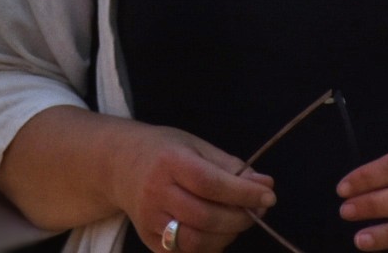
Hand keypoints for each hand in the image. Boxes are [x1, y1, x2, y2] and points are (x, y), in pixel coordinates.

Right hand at [111, 125, 276, 252]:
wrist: (119, 164)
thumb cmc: (164, 151)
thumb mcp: (196, 146)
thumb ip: (230, 166)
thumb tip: (266, 184)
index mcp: (169, 161)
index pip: (210, 183)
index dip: (243, 193)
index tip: (268, 195)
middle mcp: (156, 192)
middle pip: (205, 217)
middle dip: (240, 218)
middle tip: (256, 210)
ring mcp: (150, 220)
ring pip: (196, 242)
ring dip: (227, 236)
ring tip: (235, 221)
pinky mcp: (149, 240)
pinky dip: (209, 248)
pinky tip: (216, 234)